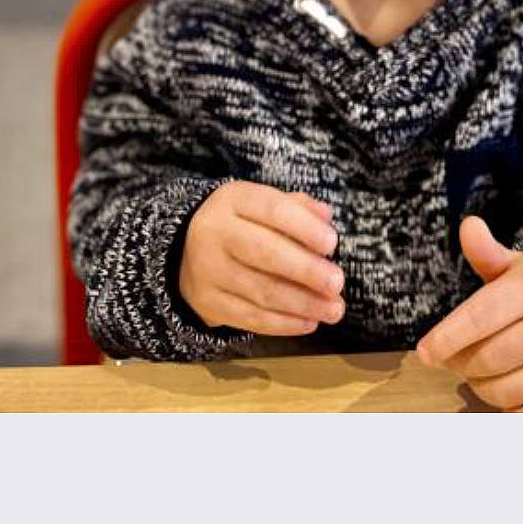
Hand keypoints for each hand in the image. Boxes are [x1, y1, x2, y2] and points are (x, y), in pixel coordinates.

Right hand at [179, 181, 345, 336]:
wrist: (185, 251)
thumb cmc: (241, 225)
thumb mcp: (261, 205)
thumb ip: (296, 207)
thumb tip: (326, 217)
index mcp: (233, 200)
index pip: (272, 209)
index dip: (304, 227)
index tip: (332, 244)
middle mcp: (214, 232)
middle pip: (264, 252)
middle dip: (305, 270)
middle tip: (337, 283)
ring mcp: (208, 270)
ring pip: (260, 290)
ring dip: (302, 303)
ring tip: (334, 309)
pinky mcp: (208, 303)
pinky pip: (250, 317)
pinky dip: (283, 323)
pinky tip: (309, 322)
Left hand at [416, 217, 522, 411]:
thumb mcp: (510, 266)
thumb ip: (485, 252)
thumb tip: (469, 227)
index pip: (478, 319)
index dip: (446, 339)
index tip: (425, 353)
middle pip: (483, 360)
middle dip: (461, 362)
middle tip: (458, 355)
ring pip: (498, 391)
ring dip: (480, 385)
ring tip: (485, 367)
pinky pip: (522, 417)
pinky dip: (506, 408)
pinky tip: (505, 390)